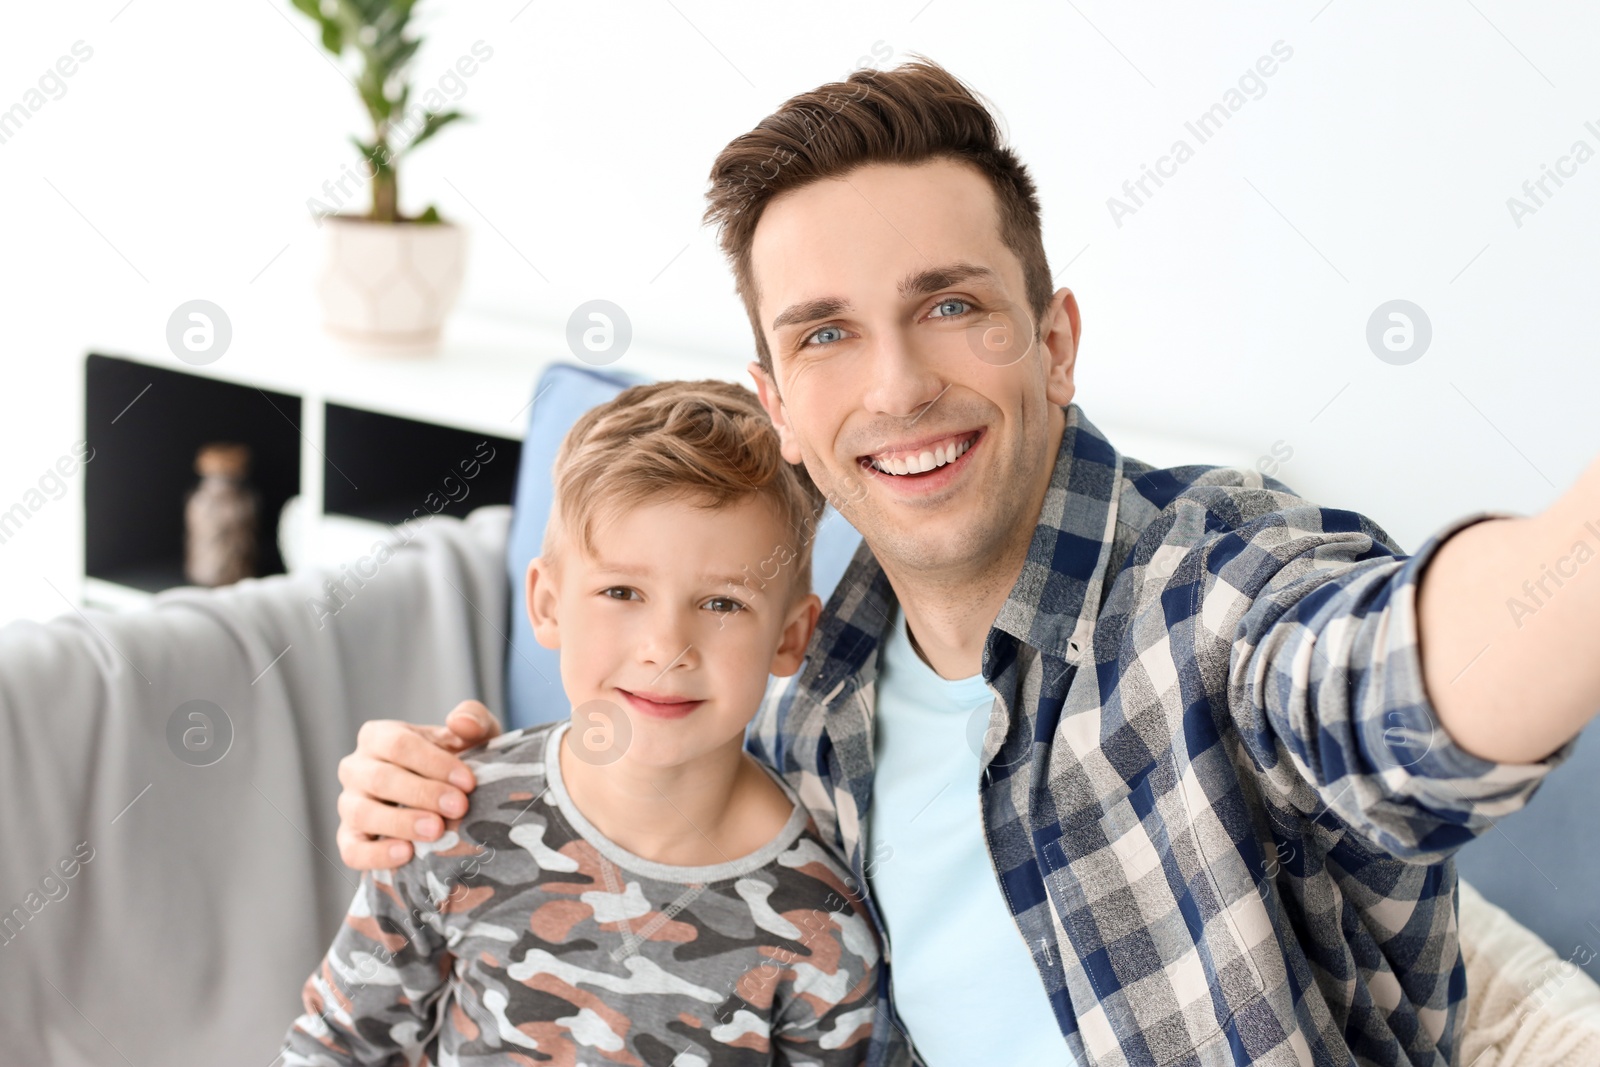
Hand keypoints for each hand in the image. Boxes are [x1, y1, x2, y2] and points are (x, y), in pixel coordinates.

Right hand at [335, 700, 501, 869]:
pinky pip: (352, 850)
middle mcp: (356, 768)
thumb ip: (473, 719)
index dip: (434, 763)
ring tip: (436, 831)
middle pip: (380, 778)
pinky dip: (376, 854)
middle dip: (423, 793)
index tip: (468, 782)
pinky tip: (406, 855)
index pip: (399, 745)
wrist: (451, 801)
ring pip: (362, 813)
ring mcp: (349, 805)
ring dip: (401, 823)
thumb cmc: (457, 763)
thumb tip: (460, 721)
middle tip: (458, 808)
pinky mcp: (349, 840)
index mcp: (378, 736)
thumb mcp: (473, 736)